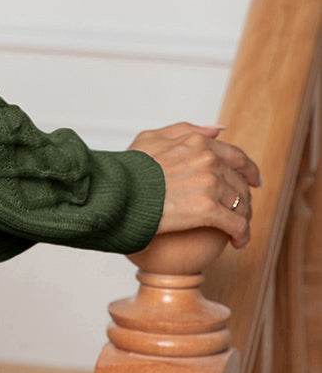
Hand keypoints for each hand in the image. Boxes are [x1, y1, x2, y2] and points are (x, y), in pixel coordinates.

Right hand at [128, 120, 261, 249]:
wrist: (118, 191)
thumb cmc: (129, 167)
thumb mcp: (152, 138)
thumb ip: (186, 130)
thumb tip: (219, 130)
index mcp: (198, 143)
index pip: (235, 156)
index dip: (249, 170)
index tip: (254, 181)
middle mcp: (208, 160)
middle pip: (240, 183)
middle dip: (245, 199)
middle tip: (241, 212)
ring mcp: (209, 185)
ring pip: (241, 205)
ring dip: (242, 219)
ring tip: (236, 230)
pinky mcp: (208, 210)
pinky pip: (237, 225)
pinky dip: (242, 235)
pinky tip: (238, 243)